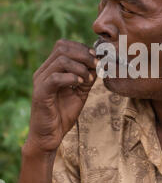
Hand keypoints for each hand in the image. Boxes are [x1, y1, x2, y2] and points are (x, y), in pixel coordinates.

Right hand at [23, 39, 97, 155]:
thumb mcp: (80, 92)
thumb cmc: (62, 114)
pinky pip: (55, 78)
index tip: (96, 58)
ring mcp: (40, 81)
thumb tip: (99, 63)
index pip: (64, 45)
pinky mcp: (41, 93)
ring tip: (89, 79)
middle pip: (62, 47)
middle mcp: (43, 72)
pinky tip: (80, 84)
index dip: (82, 48)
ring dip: (80, 67)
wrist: (49, 136)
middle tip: (96, 65)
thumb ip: (87, 77)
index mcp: (50, 69)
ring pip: (61, 60)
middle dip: (83, 54)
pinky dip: (71, 78)